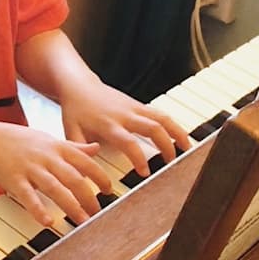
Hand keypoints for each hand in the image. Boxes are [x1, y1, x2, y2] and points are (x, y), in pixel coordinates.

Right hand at [0, 121, 112, 226]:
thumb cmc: (20, 141)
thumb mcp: (49, 138)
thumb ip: (73, 146)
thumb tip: (96, 148)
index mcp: (56, 147)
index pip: (84, 160)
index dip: (99, 175)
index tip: (108, 190)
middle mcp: (46, 156)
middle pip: (73, 177)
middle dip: (88, 196)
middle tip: (98, 213)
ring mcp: (30, 168)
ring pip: (55, 187)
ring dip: (71, 205)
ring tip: (82, 221)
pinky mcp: (14, 180)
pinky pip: (28, 196)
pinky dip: (38, 209)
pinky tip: (48, 222)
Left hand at [60, 78, 190, 176]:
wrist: (79, 85)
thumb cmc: (75, 111)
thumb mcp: (71, 131)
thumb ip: (80, 150)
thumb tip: (91, 170)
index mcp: (108, 124)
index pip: (129, 142)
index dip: (139, 158)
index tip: (145, 174)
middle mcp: (124, 115)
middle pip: (153, 127)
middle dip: (166, 146)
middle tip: (172, 166)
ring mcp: (133, 107)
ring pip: (161, 117)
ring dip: (176, 133)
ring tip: (187, 150)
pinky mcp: (138, 104)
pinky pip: (160, 114)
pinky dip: (173, 125)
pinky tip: (181, 138)